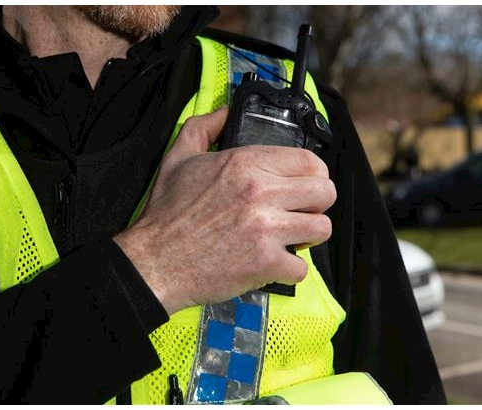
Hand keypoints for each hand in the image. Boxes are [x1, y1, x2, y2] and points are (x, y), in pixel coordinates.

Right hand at [113, 107, 336, 314]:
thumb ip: (205, 128)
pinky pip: (302, 268)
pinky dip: (291, 269)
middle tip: (301, 210)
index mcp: (245, 164)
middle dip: (318, 203)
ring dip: (310, 234)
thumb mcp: (179, 158)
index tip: (305, 184)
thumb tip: (224, 112)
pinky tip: (275, 262)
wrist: (155, 261)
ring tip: (293, 236)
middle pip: (325, 192)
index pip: (309, 160)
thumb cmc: (167, 215)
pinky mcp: (265, 263)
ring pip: (322, 228)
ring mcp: (266, 229)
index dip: (314, 173)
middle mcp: (260, 193)